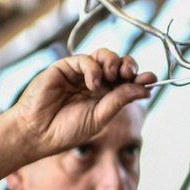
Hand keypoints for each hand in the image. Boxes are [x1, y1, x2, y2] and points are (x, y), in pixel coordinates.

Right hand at [8, 49, 155, 157]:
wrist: (38, 132)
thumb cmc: (66, 130)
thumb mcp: (100, 117)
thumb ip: (120, 99)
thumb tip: (146, 89)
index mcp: (106, 96)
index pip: (127, 80)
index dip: (140, 77)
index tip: (151, 78)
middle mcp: (95, 82)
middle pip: (119, 64)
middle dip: (129, 65)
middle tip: (132, 73)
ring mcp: (80, 74)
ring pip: (105, 56)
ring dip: (114, 63)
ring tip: (112, 77)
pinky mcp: (65, 67)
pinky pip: (85, 59)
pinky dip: (93, 68)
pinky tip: (93, 83)